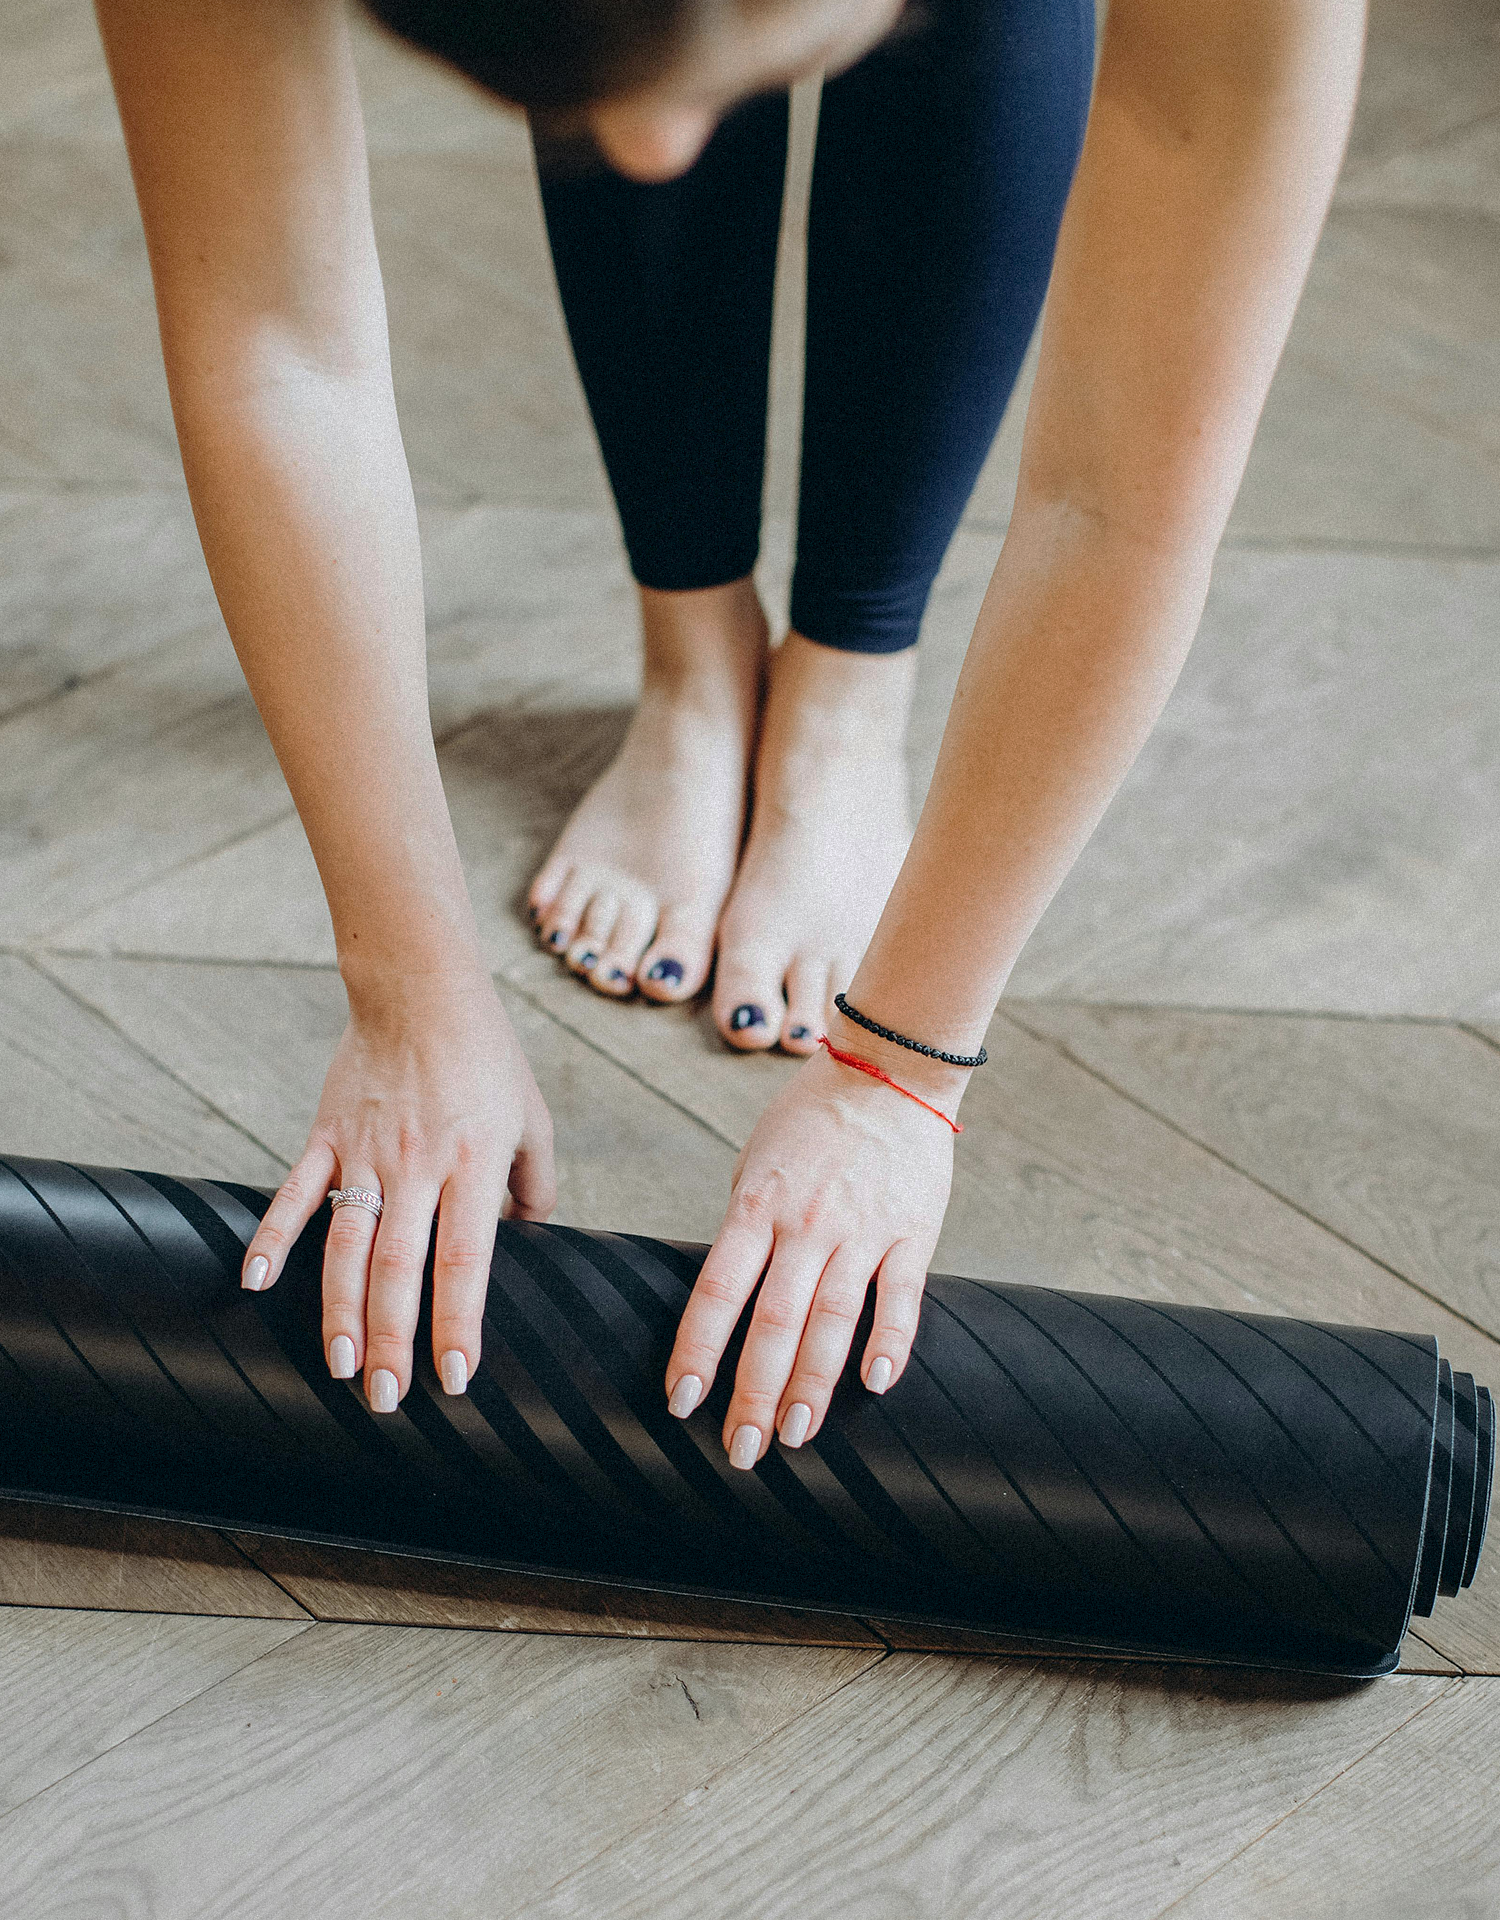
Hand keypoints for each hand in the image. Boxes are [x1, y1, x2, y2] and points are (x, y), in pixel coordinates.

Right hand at [238, 968, 554, 1410]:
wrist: (420, 989)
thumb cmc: (486, 1056)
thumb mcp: (531, 1119)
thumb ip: (534, 1184)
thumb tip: (533, 1237)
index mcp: (473, 1164)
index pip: (463, 1260)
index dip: (457, 1323)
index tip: (454, 1378)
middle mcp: (418, 1165)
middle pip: (399, 1268)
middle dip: (391, 1340)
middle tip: (386, 1399)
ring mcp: (366, 1152)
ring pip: (346, 1246)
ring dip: (338, 1312)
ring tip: (338, 1367)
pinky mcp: (327, 1136)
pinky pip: (294, 1194)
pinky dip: (272, 1237)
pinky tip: (256, 1283)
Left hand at [665, 1042, 957, 1465]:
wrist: (888, 1069)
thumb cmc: (812, 1119)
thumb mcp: (757, 1164)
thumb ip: (746, 1226)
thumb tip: (730, 1293)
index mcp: (756, 1207)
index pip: (717, 1292)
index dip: (697, 1351)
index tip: (682, 1402)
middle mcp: (805, 1225)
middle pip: (773, 1324)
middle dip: (754, 1394)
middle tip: (742, 1450)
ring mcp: (861, 1231)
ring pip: (832, 1322)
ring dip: (813, 1387)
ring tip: (797, 1437)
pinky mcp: (911, 1233)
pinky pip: (900, 1298)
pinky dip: (891, 1343)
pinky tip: (877, 1385)